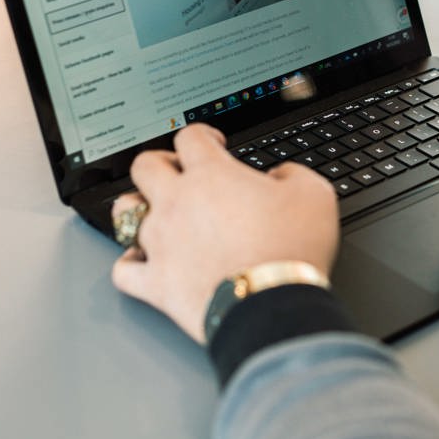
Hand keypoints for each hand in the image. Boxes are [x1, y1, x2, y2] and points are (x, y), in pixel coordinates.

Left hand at [110, 124, 339, 342]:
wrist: (273, 303)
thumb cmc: (291, 249)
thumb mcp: (315, 194)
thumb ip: (292, 174)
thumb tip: (280, 176)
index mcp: (211, 176)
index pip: (190, 137)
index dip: (202, 134)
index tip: (213, 144)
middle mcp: (177, 203)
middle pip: (145, 165)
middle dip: (159, 162)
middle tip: (176, 171)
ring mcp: (160, 243)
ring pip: (125, 211)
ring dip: (136, 206)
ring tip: (152, 211)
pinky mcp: (155, 282)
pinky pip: (124, 269)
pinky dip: (130, 263)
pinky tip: (140, 261)